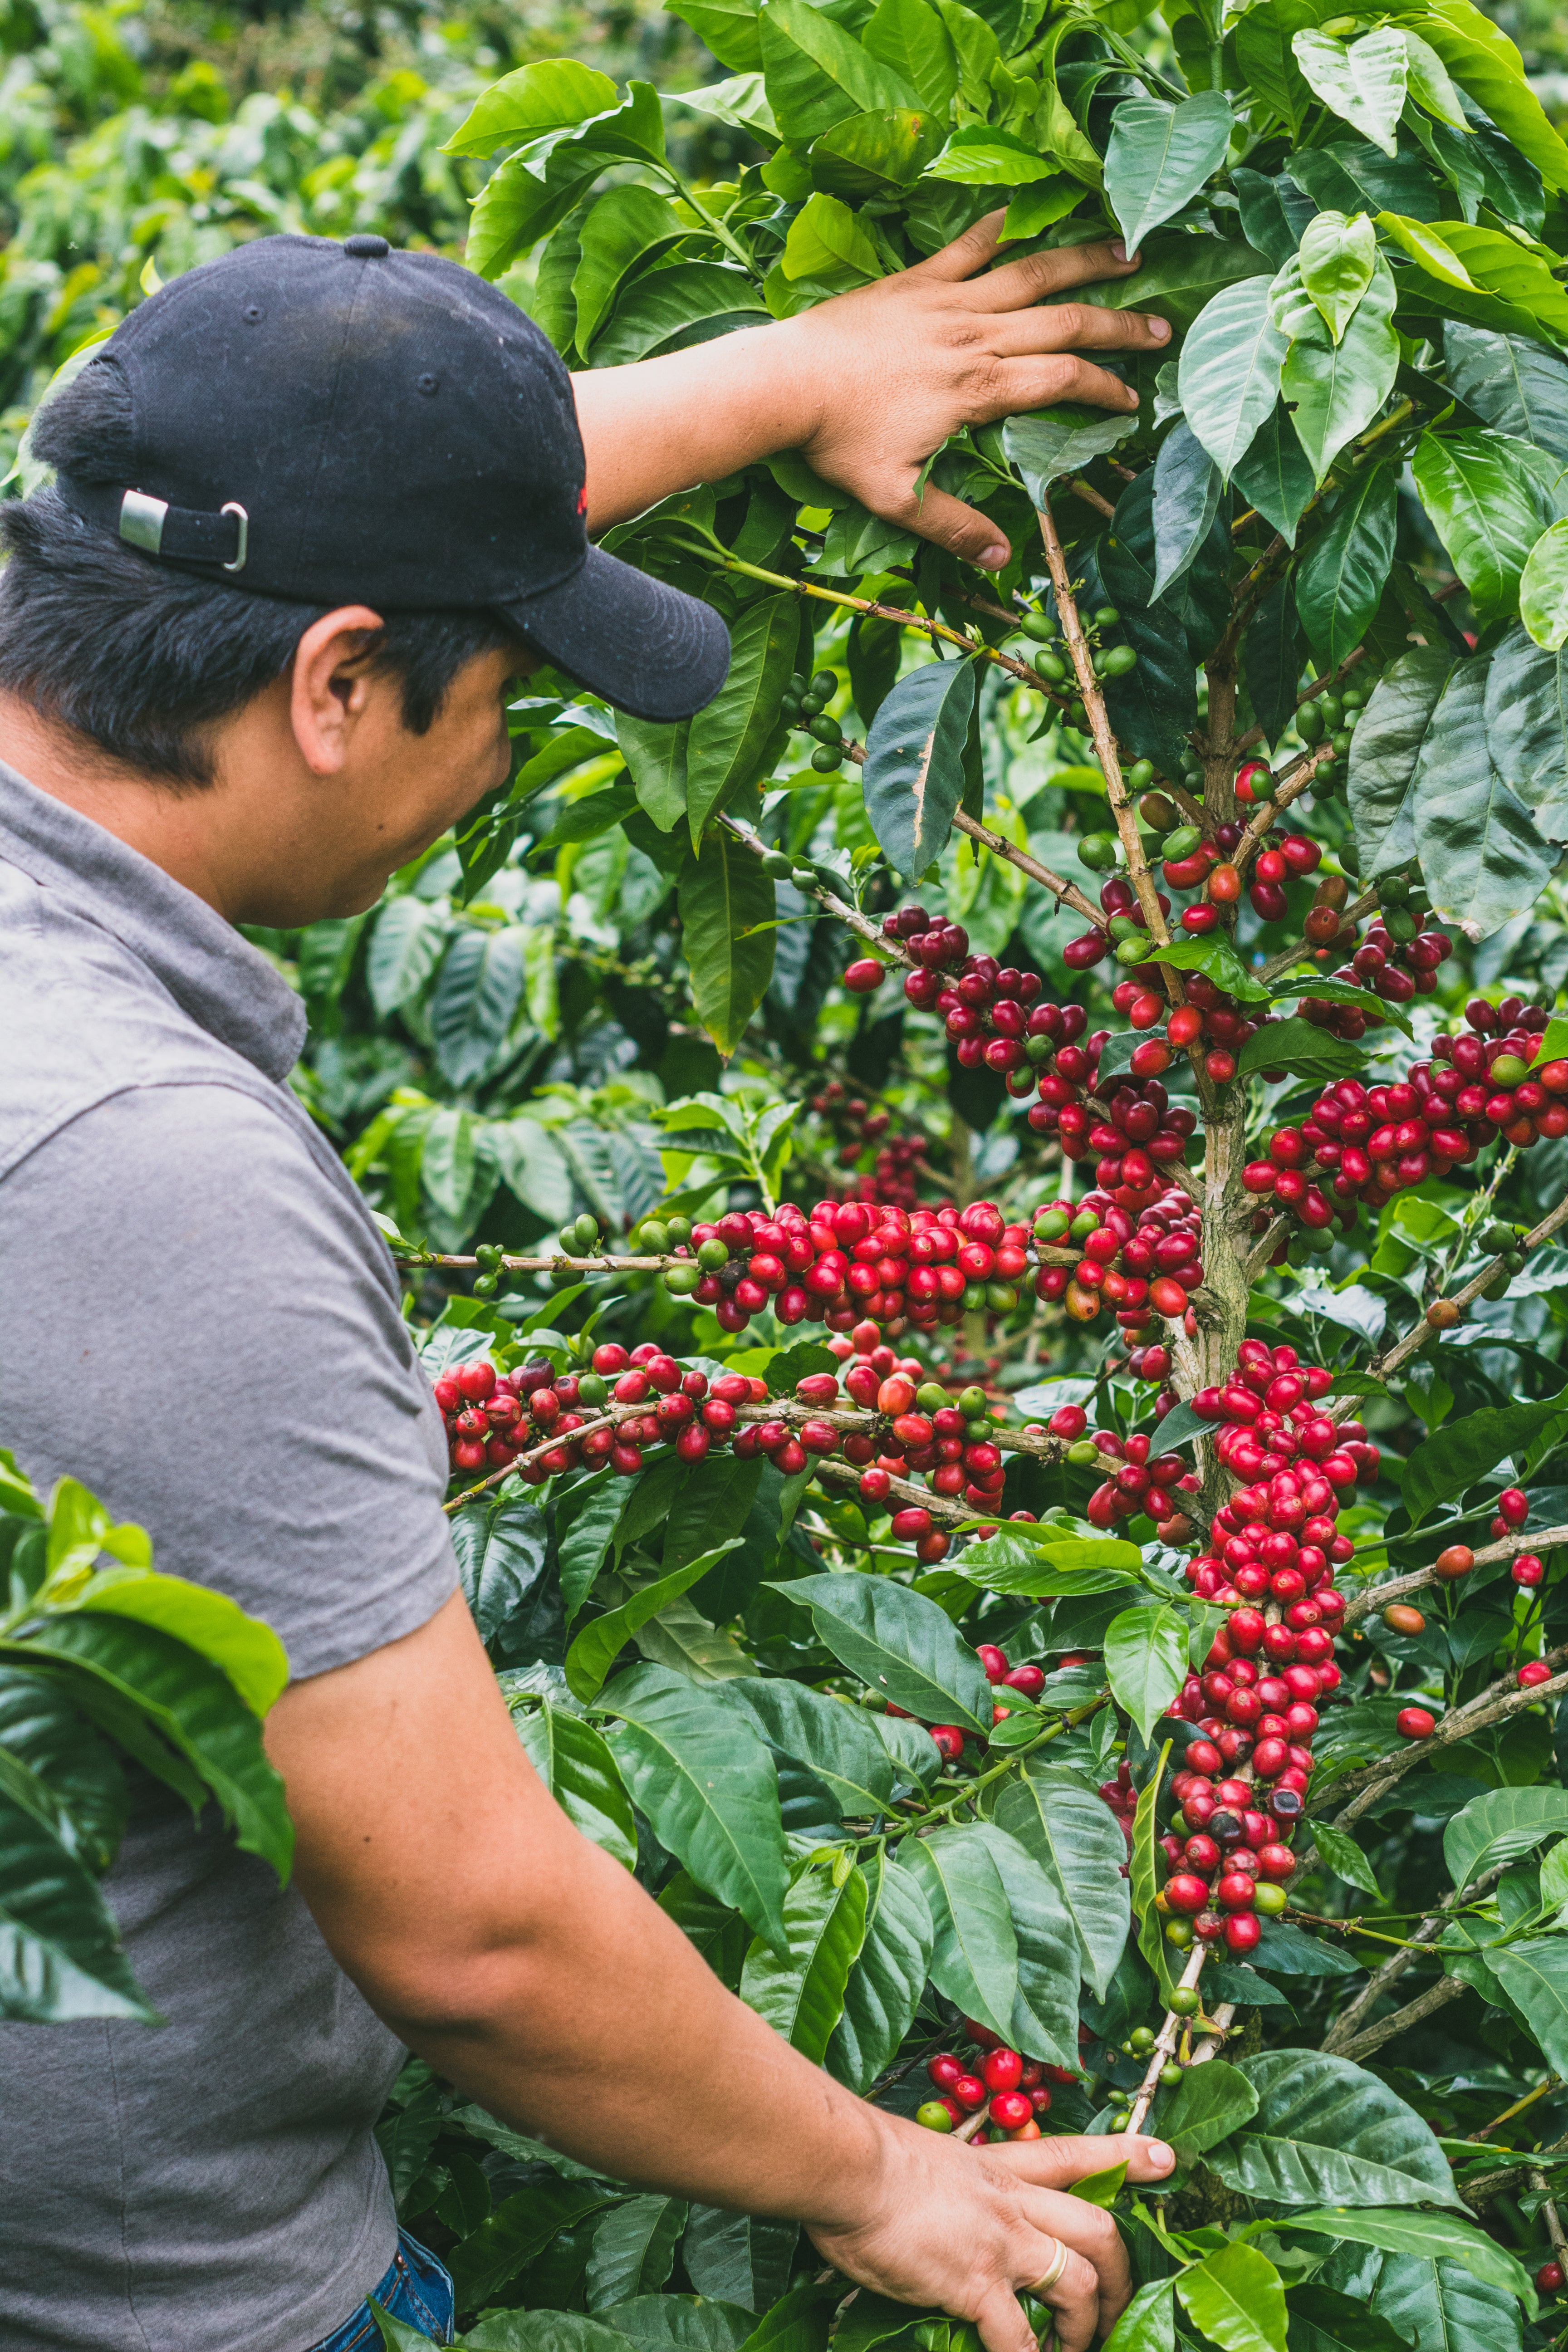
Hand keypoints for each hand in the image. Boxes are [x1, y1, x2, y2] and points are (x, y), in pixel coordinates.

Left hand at [776, 215, 1168, 570]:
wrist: (784, 383)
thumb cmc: (837, 441)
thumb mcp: (895, 497)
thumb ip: (952, 525)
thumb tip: (1000, 560)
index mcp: (978, 389)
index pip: (1063, 380)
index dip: (1105, 389)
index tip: (1131, 400)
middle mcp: (974, 335)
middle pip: (1065, 322)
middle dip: (1119, 326)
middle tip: (1161, 326)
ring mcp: (947, 299)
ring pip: (1032, 272)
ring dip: (1084, 261)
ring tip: (1128, 251)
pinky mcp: (916, 279)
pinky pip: (969, 244)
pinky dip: (1002, 227)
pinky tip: (1029, 213)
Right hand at [805, 2124, 1174, 2351]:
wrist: (846, 2164)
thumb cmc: (867, 2159)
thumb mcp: (923, 2160)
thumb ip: (948, 2190)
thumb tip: (939, 2215)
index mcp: (999, 2169)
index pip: (1074, 2156)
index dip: (1124, 2156)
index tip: (1166, 2159)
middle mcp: (1012, 2202)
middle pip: (1098, 2229)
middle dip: (1121, 2273)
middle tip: (1120, 2305)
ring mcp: (1000, 2243)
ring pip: (1077, 2284)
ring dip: (1086, 2325)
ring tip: (1077, 2349)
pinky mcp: (976, 2285)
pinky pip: (1018, 2339)